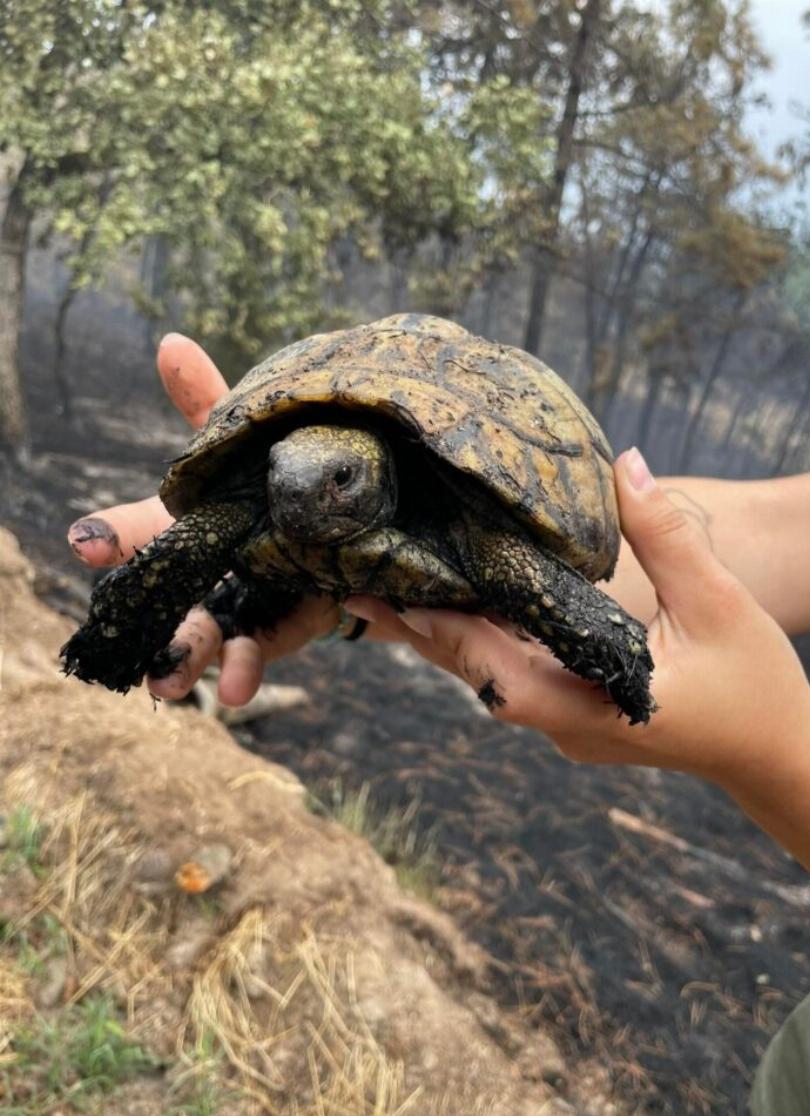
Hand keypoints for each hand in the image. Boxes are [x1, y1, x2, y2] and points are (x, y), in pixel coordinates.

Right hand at [66, 334, 354, 704]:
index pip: (141, 527)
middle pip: (165, 597)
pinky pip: (254, 655)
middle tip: (129, 635)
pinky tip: (239, 690)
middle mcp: (201, 572)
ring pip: (200, 637)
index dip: (112, 534)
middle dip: (149, 615)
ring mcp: (233, 607)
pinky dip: (244, 672)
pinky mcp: (272, 633)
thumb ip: (207, 403)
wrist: (336, 532)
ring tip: (171, 684)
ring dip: (186, 660)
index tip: (84, 542)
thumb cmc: (272, 484)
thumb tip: (170, 342)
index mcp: (186, 524)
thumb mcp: (245, 446)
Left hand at [345, 448, 809, 788]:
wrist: (775, 753)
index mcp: (593, 707)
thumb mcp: (721, 603)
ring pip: (488, 676)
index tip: (384, 598)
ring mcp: (566, 724)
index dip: (439, 633)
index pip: (497, 671)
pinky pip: (511, 674)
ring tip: (383, 590)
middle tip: (352, 586)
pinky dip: (479, 640)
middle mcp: (565, 724)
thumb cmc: (756, 684)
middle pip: (475, 674)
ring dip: (440, 635)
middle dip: (417, 631)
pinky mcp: (573, 712)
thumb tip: (625, 466)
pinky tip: (453, 606)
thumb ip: (669, 536)